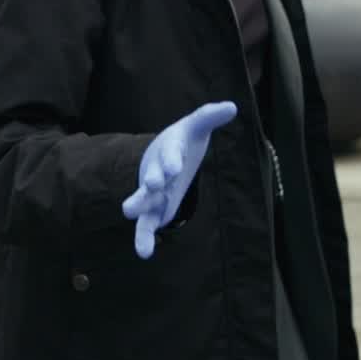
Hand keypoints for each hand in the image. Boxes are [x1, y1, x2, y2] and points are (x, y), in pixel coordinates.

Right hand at [121, 101, 236, 258]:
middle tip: (153, 185)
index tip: (175, 168)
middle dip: (153, 180)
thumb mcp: (196, 127)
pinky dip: (144, 238)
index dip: (172, 160)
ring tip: (128, 212)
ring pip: (143, 200)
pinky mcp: (154, 210)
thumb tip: (232, 106)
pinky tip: (144, 253)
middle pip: (154, 176)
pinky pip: (147, 225)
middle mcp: (158, 171)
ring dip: (137, 204)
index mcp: (170, 150)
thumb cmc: (183, 142)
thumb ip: (210, 117)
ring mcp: (153, 192)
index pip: (171, 153)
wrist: (161, 157)